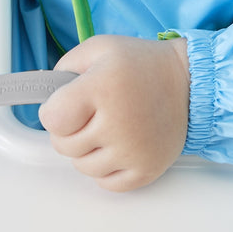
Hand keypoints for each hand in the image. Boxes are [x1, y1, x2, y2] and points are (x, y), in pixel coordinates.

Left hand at [38, 35, 189, 191]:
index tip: (66, 103)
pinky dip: (105, 169)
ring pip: (82, 167)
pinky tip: (116, 147)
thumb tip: (43, 95)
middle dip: (68, 130)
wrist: (189, 82)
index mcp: (103, 88)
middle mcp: (118, 123)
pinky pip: (106, 183)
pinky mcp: (147, 170)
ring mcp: (133, 151)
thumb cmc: (141, 64)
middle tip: (88, 114)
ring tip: (105, 128)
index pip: (52, 119)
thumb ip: (63, 68)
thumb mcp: (99, 48)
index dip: (53, 111)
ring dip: (86, 150)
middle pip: (64, 145)